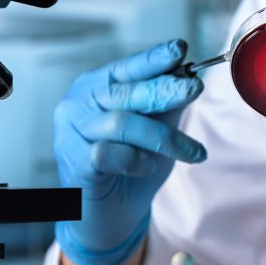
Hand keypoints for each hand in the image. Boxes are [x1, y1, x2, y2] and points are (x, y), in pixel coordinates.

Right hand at [54, 39, 205, 264]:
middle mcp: (77, 106)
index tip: (180, 48)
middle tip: (195, 90)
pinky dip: (135, 160)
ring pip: (121, 123)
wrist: (110, 216)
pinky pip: (108, 153)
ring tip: (191, 152)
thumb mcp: (156, 129)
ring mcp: (70, 135)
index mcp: (95, 89)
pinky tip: (147, 166)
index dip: (153, 59)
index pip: (125, 68)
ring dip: (163, 137)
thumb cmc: (131, 166)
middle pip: (124, 92)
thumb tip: (189, 76)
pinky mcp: (74, 164)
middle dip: (164, 90)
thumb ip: (166, 104)